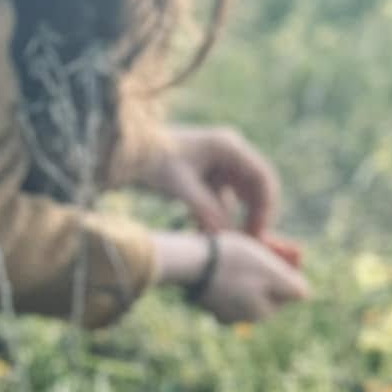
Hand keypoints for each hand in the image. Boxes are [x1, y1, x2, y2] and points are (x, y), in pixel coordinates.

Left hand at [136, 124, 280, 236]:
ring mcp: (219, 165)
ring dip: (233, 222)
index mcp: (229, 146)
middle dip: (254, 217)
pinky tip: (205, 237)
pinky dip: (216, 219)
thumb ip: (207, 212)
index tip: (259, 233)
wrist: (125, 154)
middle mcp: (229, 153)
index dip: (266, 207)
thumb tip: (229, 239)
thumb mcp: (181, 188)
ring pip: (239, 199)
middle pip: (255, 189)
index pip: (262, 178)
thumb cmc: (152, 162)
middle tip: (249, 244)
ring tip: (225, 245)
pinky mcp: (207, 177)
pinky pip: (221, 202)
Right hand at [152, 229, 310, 324]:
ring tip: (246, 247)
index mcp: (262, 313)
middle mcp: (243, 318)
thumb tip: (305, 295)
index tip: (283, 248)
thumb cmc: (234, 262)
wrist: (190, 261)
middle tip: (266, 243)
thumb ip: (293, 287)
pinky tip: (226, 255)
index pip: (288, 292)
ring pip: (248, 286)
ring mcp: (222, 310)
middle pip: (268, 290)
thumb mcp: (271, 272)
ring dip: (252, 268)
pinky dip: (231, 271)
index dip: (289, 268)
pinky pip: (227, 285)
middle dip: (270, 268)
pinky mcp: (206, 300)